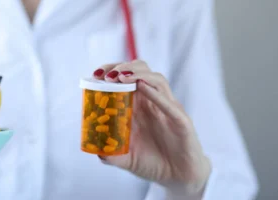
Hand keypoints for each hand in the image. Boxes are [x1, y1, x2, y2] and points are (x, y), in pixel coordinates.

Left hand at [93, 60, 211, 195]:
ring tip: (121, 77)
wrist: (178, 179)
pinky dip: (156, 95)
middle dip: (123, 67)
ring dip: (138, 75)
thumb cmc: (153, 163)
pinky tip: (142, 88)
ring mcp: (169, 110)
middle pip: (141, 70)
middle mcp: (153, 103)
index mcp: (139, 106)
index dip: (111, 70)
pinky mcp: (181, 122)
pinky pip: (170, 105)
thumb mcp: (126, 158)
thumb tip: (95, 151)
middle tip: (106, 75)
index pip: (126, 77)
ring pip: (157, 80)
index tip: (96, 73)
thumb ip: (111, 154)